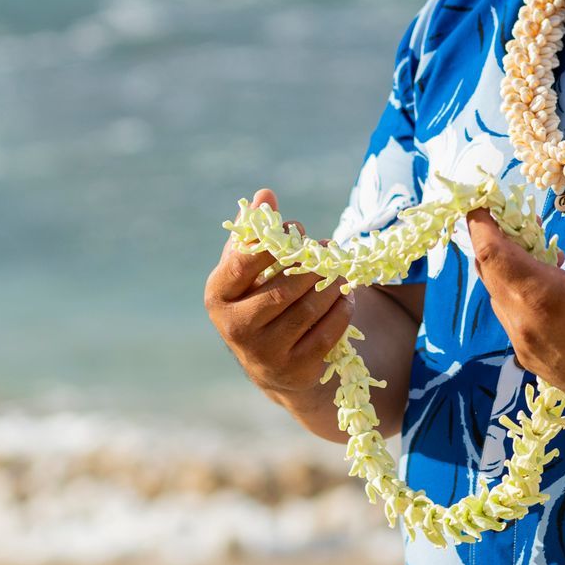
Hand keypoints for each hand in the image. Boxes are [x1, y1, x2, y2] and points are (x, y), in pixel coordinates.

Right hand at [203, 188, 353, 396]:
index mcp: (218, 295)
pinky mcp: (294, 370)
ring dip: (331, 285)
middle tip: (330, 247)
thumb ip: (256, 230)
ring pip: (307, 311)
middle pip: (282, 289)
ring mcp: (264, 354)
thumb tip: (266, 194)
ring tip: (341, 268)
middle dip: (312, 265)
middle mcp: (235, 328)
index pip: (243, 264)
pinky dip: (341, 310)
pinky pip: (326, 334)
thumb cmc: (257, 296)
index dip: (274, 243)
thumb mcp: (250, 265)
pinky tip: (346, 296)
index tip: (298, 230)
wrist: (270, 361)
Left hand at [467, 176, 564, 418]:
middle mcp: (524, 323)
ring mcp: (524, 346)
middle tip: (513, 219)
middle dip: (494, 242)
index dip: (481, 224)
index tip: (482, 202)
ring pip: (498, 298)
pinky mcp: (530, 361)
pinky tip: (546, 287)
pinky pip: (511, 320)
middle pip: (489, 273)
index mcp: (544, 296)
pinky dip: (517, 296)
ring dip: (506, 270)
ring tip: (536, 250)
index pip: (491, 252)